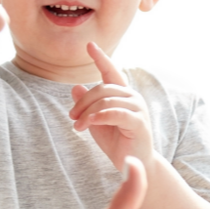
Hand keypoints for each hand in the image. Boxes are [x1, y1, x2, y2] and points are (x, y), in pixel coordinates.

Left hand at [69, 42, 153, 169]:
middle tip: (71, 117)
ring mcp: (137, 109)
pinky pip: (115, 113)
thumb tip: (75, 87)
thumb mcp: (95, 121)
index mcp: (122, 94)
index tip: (89, 45)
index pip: (111, 72)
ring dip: (87, 112)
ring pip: (106, 100)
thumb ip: (87, 105)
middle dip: (83, 102)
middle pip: (102, 89)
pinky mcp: (138, 122)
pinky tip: (87, 124)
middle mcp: (132, 97)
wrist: (132, 164)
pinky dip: (98, 117)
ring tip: (77, 126)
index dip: (101, 58)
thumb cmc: (115, 141)